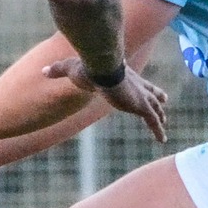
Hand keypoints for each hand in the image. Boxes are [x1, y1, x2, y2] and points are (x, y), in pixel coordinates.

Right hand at [44, 55, 168, 144]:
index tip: (140, 86)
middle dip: (157, 96)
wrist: (100, 68)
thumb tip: (43, 71)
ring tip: (163, 123)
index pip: (134, 80)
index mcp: (122, 75)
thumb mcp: (70, 68)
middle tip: (164, 99)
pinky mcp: (141, 106)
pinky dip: (158, 130)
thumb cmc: (86, 67)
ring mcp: (140, 96)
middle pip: (150, 91)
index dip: (137, 83)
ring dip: (159, 115)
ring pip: (155, 107)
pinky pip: (153, 121)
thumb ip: (58, 70)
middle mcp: (136, 85)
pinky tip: (162, 140)